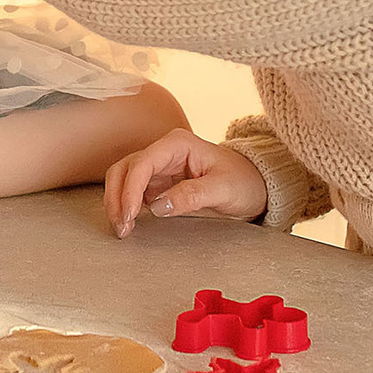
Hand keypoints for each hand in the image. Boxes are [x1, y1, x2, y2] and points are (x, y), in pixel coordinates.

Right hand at [102, 128, 269, 237]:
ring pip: (124, 179)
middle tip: (122, 226)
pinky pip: (132, 191)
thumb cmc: (243, 182)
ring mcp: (159, 167)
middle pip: (125, 168)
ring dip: (117, 202)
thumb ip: (192, 195)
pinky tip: (129, 223)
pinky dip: (125, 206)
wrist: (254, 187)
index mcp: (178, 144)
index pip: (143, 162)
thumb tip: (157, 206)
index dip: (131, 189)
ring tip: (123, 228)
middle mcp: (164, 151)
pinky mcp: (158, 183)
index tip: (130, 215)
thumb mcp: (224, 189)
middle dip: (117, 196)